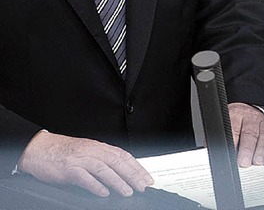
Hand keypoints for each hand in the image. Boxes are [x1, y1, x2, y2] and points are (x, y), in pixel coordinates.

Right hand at [17, 131, 153, 196]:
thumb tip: (121, 172)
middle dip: (132, 175)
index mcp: (99, 147)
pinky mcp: (68, 169)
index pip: (123, 156)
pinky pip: (84, 177)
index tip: (146, 178)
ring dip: (118, 181)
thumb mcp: (87, 151)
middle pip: (117, 162)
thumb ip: (102, 160)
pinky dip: (95, 185)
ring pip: (104, 169)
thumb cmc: (64, 152)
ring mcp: (80, 159)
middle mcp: (92, 151)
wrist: (40, 148)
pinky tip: (103, 193)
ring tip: (128, 191)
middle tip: (143, 186)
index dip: (137, 167)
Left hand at [228, 102, 263, 166]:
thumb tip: (224, 155)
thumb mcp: (225, 127)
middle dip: (248, 149)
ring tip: (258, 162)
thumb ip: (225, 139)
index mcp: (235, 115)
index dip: (233, 144)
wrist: (243, 113)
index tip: (232, 156)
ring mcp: (262, 121)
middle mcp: (250, 117)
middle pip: (250, 132)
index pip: (234, 129)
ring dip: (262, 150)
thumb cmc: (233, 123)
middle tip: (244, 162)